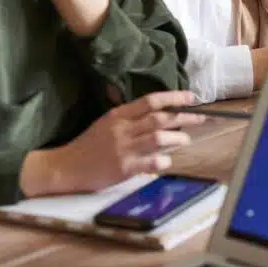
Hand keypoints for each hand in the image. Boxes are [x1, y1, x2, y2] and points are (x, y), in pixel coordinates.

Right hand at [21, 91, 204, 196]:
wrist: (65, 167)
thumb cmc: (89, 145)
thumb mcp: (106, 124)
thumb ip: (129, 118)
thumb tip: (158, 114)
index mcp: (118, 115)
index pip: (150, 101)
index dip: (173, 98)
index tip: (192, 98)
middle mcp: (122, 129)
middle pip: (160, 118)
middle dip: (185, 117)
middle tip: (202, 118)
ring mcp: (123, 149)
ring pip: (158, 138)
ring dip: (177, 138)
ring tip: (185, 140)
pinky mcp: (124, 168)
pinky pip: (151, 162)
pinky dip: (164, 161)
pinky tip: (166, 161)